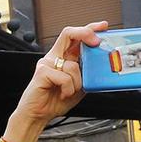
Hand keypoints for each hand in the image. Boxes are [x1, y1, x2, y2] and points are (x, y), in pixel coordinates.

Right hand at [5, 23, 107, 141]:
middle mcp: (54, 57)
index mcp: (63, 57)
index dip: (89, 29)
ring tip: (70, 92)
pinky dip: (68, 89)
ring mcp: (47, 63)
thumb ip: (86, 73)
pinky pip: (65, 78)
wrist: (37, 115)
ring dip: (77, 82)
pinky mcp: (42, 72)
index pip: (75, 36)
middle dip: (86, 34)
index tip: (103, 27)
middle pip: (69, 34)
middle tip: (97, 42)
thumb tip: (101, 64)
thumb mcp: (79, 85)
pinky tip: (62, 94)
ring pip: (73, 65)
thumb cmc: (55, 100)